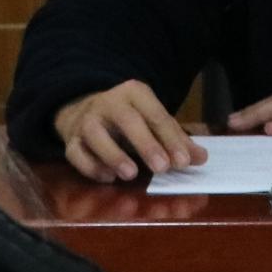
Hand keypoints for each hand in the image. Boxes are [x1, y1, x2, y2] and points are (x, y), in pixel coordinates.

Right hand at [54, 80, 203, 182]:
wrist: (85, 110)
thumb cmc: (129, 119)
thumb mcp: (153, 121)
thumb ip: (176, 139)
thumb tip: (201, 158)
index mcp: (135, 93)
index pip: (156, 115)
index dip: (171, 139)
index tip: (184, 162)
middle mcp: (109, 103)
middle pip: (128, 121)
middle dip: (146, 144)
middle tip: (163, 168)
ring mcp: (87, 121)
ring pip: (96, 135)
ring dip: (114, 155)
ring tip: (131, 174)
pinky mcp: (70, 140)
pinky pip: (76, 153)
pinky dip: (90, 167)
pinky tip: (108, 178)